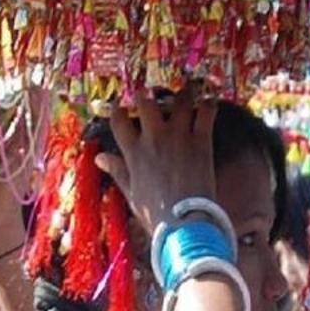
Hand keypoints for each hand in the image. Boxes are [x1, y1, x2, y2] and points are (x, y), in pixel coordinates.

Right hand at [96, 94, 218, 245]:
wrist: (183, 221)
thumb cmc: (154, 213)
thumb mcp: (131, 192)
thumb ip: (117, 170)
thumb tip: (100, 157)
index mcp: (134, 153)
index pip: (119, 121)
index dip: (118, 110)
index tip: (119, 107)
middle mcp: (154, 139)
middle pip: (146, 103)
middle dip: (145, 95)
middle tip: (148, 94)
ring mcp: (179, 136)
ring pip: (179, 100)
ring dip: (181, 92)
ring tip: (184, 89)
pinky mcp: (201, 140)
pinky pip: (206, 111)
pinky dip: (208, 103)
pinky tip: (208, 101)